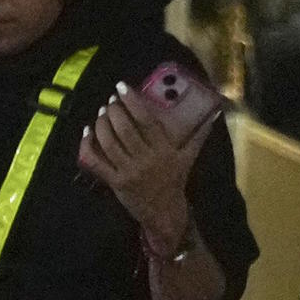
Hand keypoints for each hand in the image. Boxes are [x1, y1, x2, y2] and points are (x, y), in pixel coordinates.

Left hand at [76, 84, 211, 253]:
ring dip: (102, 124)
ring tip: (101, 112)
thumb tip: (213, 116)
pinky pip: (96, 162)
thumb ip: (198, 136)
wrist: (165, 212)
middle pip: (125, 130)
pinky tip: (87, 131)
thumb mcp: (188, 158)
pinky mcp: (115, 182)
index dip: (133, 102)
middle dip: (114, 111)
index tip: (123, 87)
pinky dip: (88, 145)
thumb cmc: (175, 182)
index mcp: (164, 151)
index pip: (146, 121)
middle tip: (111, 100)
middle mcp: (146, 160)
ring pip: (109, 143)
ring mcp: (129, 172)